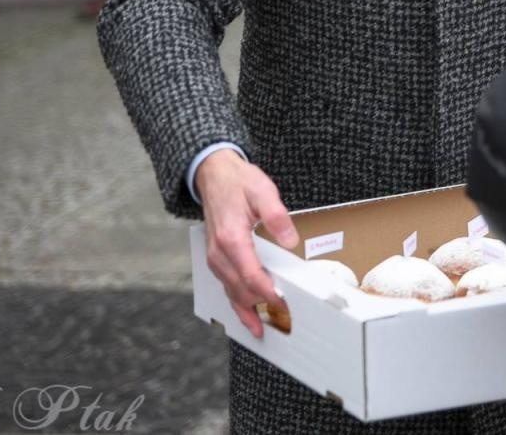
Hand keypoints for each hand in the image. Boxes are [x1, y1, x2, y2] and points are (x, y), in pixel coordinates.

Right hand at [197, 149, 298, 337]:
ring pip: (230, 291)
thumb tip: (291, 239)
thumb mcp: (263, 191)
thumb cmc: (239, 182)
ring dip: (245, 311)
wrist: (214, 175)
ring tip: (262, 330)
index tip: (282, 302)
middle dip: (259, 306)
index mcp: (231, 238)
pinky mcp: (217, 259)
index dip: (266, 291)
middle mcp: (219, 253)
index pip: (250, 274)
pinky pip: (226, 285)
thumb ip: (277, 215)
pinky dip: (237, 302)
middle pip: (239, 289)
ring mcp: (215, 258)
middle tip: (282, 320)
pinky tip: (247, 314)